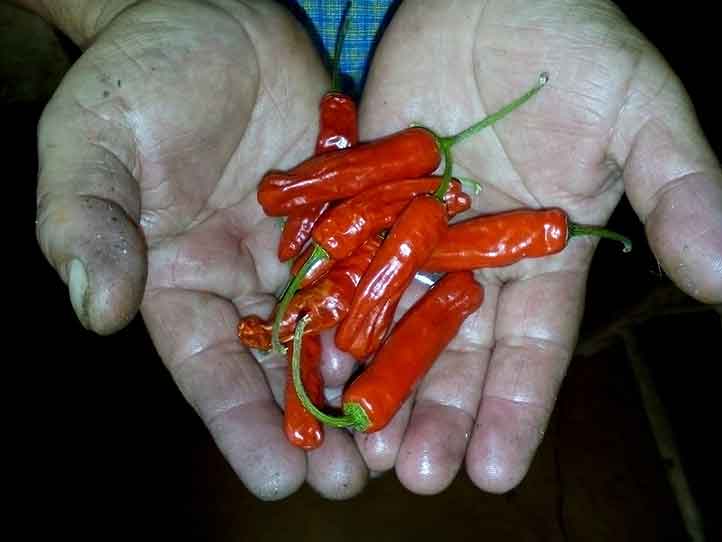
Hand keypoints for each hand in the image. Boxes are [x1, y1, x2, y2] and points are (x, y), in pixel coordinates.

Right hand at [34, 0, 367, 499]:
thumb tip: (95, 309)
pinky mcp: (352, 205)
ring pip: (343, 324)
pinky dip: (404, 301)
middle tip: (355, 478)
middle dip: (318, 421)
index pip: (211, 368)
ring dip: (371, 378)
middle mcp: (248, 276)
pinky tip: (434, 342)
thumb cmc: (134, 79)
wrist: (204, 13)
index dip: (243, 424)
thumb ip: (87, 225)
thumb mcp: (90, 148)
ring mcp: (306, 244)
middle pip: (286, 362)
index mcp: (181, 281)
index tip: (280, 479)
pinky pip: (381, 258)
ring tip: (404, 435)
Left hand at [355, 0, 721, 493]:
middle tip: (416, 476)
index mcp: (543, 255)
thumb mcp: (641, 116)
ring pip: (395, 321)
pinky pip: (347, 264)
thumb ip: (680, 193)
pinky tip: (317, 359)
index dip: (515, 410)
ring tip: (360, 443)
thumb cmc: (576, 47)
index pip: (532, 349)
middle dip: (438, 413)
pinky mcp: (368, 201)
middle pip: (456, 351)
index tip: (492, 471)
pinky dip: (332, 310)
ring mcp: (418, 232)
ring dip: (379, 380)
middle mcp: (477, 258)